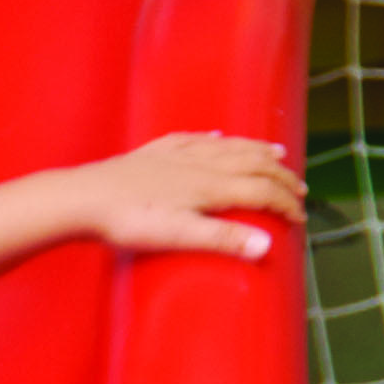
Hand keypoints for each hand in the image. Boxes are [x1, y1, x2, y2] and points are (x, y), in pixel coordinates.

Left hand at [72, 131, 306, 260]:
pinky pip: (194, 139)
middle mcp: (200, 162)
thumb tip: (267, 246)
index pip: (262, 190)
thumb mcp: (180, 235)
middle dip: (280, 176)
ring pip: (228, 146)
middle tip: (299, 187)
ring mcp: (176, 154)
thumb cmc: (128, 221)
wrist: (82, 199)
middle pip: (252, 163)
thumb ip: (224, 239)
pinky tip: (217, 137)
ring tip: (275, 153)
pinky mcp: (154, 152)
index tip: (301, 219)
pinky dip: (215, 139)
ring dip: (256, 150)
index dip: (285, 204)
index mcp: (211, 185)